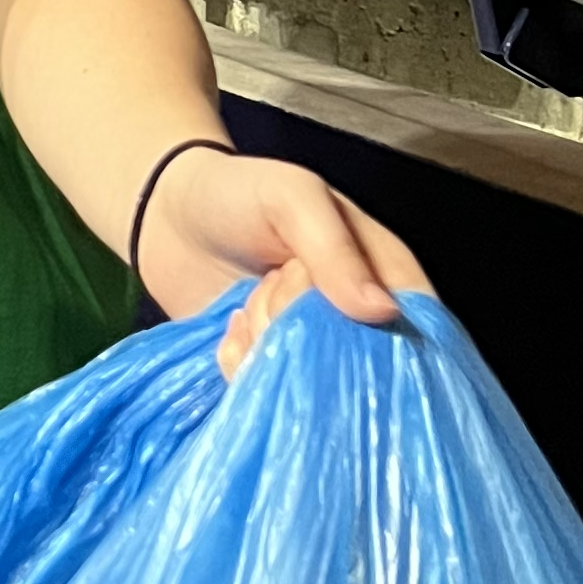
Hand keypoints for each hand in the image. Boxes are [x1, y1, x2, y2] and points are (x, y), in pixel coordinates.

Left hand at [136, 145, 430, 379]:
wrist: (166, 214)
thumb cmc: (237, 193)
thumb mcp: (292, 199)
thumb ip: (335, 251)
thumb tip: (383, 313)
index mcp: (383, 272)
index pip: (417, 327)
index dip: (389, 340)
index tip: (346, 337)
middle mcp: (355, 317)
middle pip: (363, 362)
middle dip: (313, 340)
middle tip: (272, 302)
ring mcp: (312, 347)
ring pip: (314, 384)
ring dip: (272, 351)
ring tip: (247, 310)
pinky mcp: (269, 367)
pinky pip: (270, 390)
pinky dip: (244, 368)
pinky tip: (229, 333)